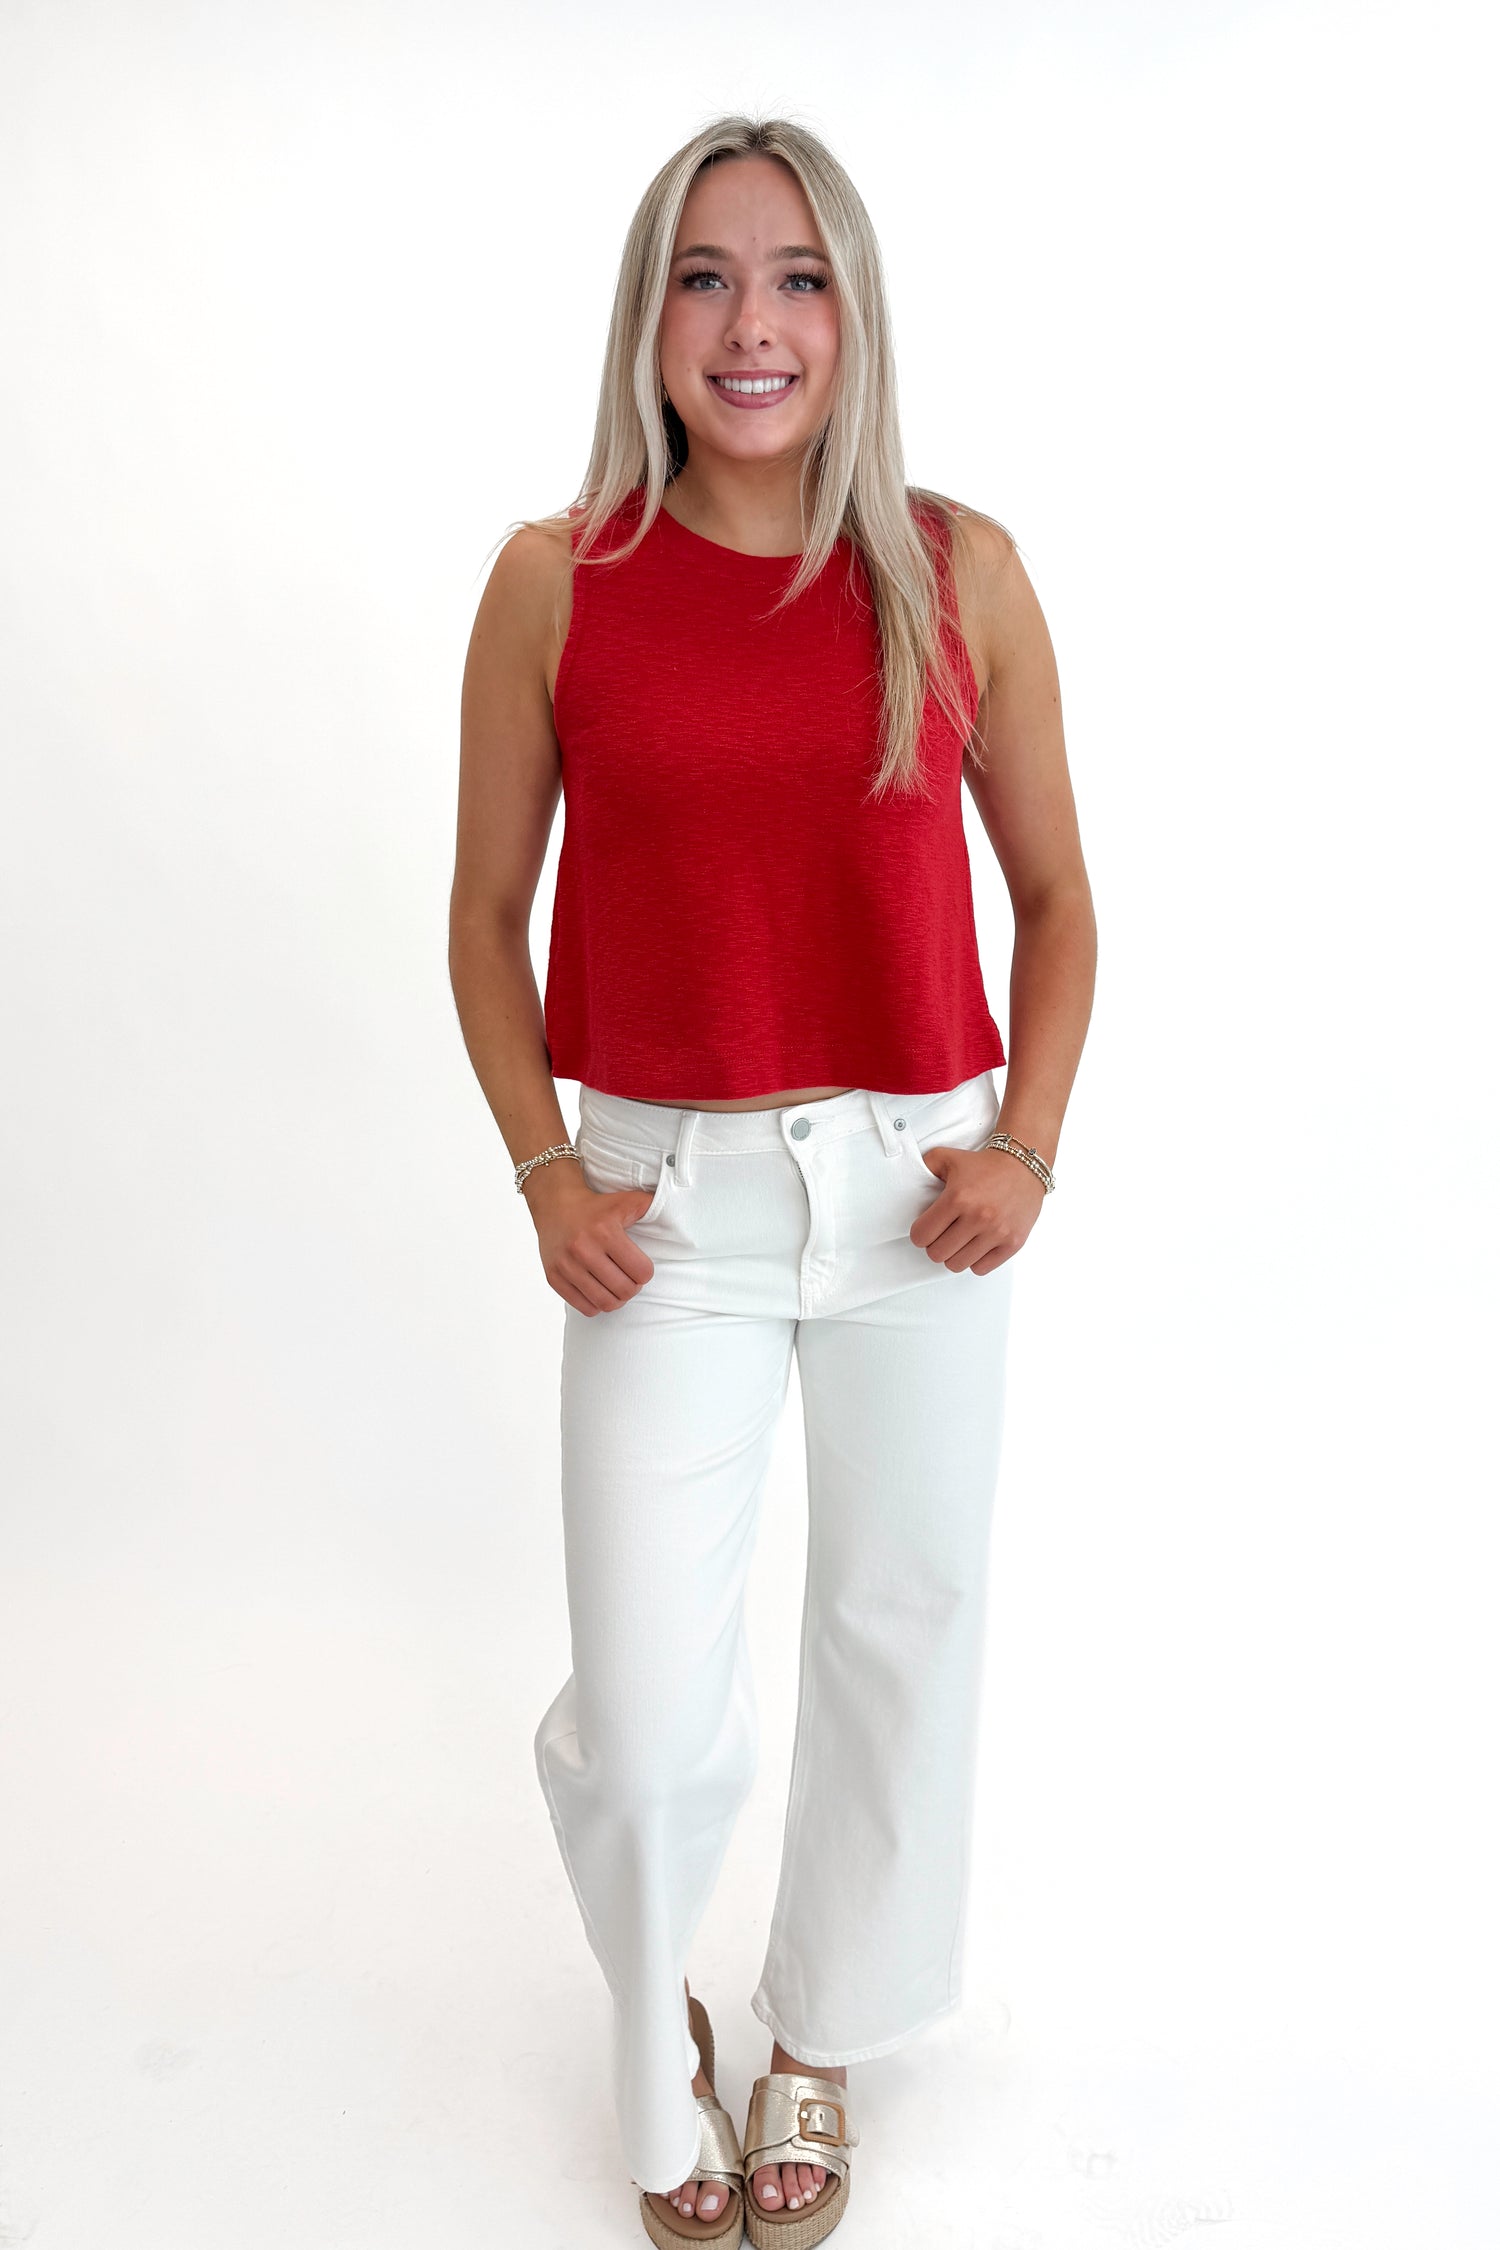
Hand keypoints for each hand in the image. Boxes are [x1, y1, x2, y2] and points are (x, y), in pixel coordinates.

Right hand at [523, 1160, 659, 1313]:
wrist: (555, 1204)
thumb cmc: (596, 1206)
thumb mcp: (625, 1200)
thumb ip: (649, 1205)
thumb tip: (674, 1209)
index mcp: (605, 1232)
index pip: (641, 1272)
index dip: (645, 1273)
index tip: (640, 1268)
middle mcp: (584, 1250)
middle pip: (624, 1291)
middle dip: (633, 1288)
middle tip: (630, 1280)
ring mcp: (567, 1266)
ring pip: (605, 1303)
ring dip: (616, 1300)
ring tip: (616, 1288)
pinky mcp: (554, 1277)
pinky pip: (584, 1307)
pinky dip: (596, 1305)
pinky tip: (599, 1291)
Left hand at [910, 1142, 1045, 1273]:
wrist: (1024, 1166)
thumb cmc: (985, 1165)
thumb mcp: (947, 1157)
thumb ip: (925, 1166)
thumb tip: (909, 1182)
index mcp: (958, 1198)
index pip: (921, 1235)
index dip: (920, 1234)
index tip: (926, 1228)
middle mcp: (978, 1217)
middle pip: (937, 1254)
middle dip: (935, 1245)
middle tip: (942, 1235)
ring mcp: (997, 1232)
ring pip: (957, 1265)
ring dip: (954, 1254)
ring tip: (959, 1240)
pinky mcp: (1013, 1243)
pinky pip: (981, 1268)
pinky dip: (975, 1260)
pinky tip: (976, 1245)